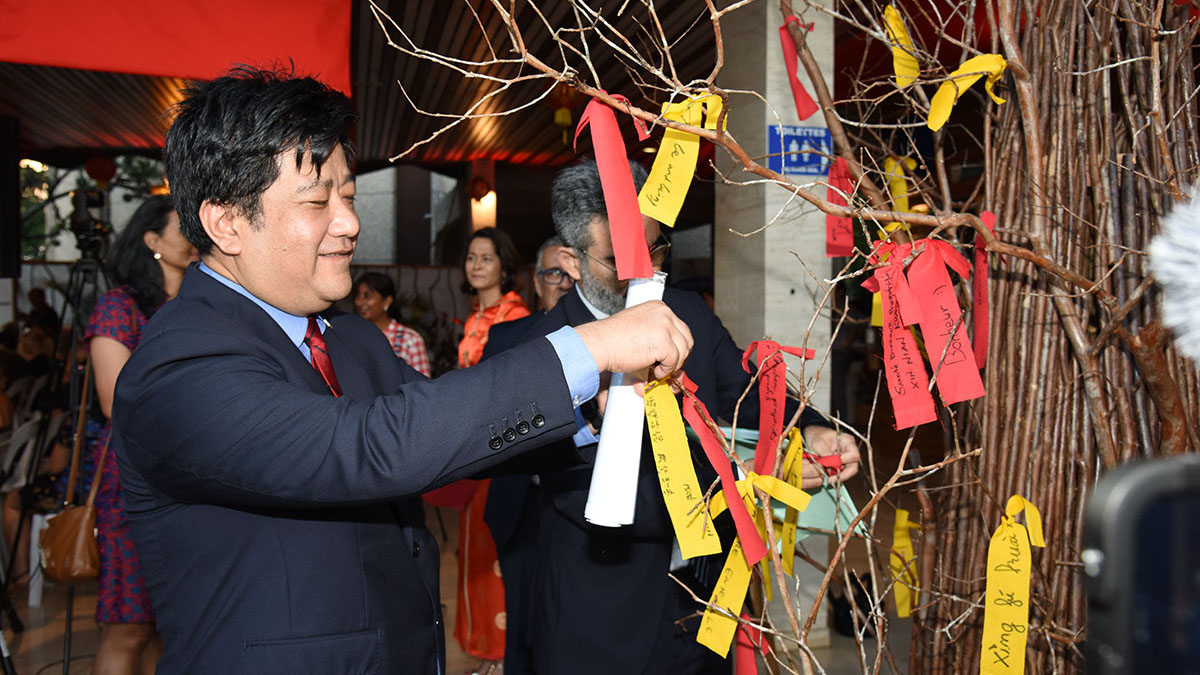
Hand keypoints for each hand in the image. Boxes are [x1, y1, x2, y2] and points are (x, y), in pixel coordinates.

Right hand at [575, 301, 692, 380]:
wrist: (599, 344)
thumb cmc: (612, 340)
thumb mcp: (639, 332)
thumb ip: (656, 341)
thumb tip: (671, 361)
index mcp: (659, 308)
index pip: (680, 329)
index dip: (677, 347)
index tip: (669, 359)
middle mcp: (664, 313)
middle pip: (686, 340)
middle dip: (679, 358)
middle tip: (665, 369)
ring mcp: (665, 326)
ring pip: (683, 352)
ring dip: (671, 367)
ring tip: (655, 372)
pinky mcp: (663, 342)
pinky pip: (674, 362)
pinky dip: (664, 372)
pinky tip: (651, 371)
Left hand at [796, 425, 859, 488]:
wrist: (812, 435)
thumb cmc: (816, 435)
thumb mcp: (817, 442)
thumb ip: (824, 454)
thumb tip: (829, 466)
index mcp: (848, 441)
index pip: (854, 455)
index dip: (845, 461)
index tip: (833, 465)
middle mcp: (849, 450)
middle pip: (853, 466)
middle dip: (843, 474)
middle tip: (831, 480)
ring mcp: (845, 458)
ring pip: (847, 472)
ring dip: (837, 476)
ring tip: (827, 478)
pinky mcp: (840, 464)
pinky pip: (840, 472)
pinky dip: (834, 475)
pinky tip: (826, 476)